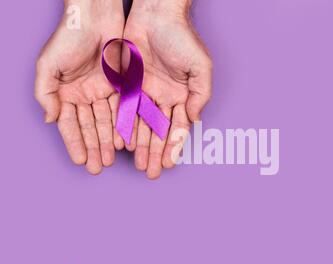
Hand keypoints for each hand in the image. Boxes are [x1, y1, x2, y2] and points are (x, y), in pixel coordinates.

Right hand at [35, 0, 124, 173]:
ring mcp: (103, 91)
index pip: (70, 124)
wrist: (96, 17)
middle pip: (90, 127)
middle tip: (98, 167)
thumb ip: (45, 94)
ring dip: (108, 141)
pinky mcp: (121, 85)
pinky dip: (123, 125)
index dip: (75, 143)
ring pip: (107, 122)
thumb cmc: (68, 38)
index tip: (80, 161)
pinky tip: (126, 140)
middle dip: (93, 148)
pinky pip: (123, 109)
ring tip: (112, 159)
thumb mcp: (48, 66)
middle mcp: (84, 95)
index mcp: (65, 93)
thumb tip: (50, 120)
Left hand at [124, 0, 212, 178]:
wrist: (156, 14)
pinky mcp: (128, 83)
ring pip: (141, 124)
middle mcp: (163, 97)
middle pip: (158, 130)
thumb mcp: (201, 68)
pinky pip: (125, 109)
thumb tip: (194, 120)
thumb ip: (200, 95)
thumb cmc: (182, 38)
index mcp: (182, 95)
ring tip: (138, 164)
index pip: (177, 127)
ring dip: (141, 145)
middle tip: (150, 173)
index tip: (168, 164)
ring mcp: (145, 91)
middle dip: (155, 152)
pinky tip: (125, 143)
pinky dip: (125, 126)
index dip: (173, 146)